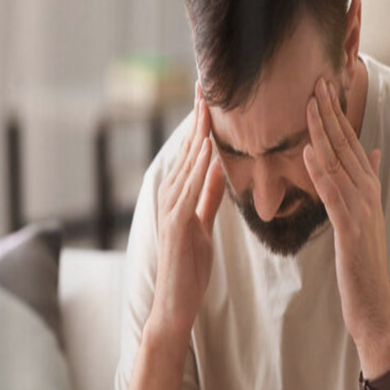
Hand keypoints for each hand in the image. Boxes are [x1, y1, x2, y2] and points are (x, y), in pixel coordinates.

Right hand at [150, 83, 225, 338]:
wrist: (176, 304)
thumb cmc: (189, 268)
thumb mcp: (202, 225)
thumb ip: (207, 198)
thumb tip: (218, 171)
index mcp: (179, 197)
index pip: (193, 155)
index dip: (201, 126)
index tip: (209, 98)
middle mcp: (171, 198)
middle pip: (187, 152)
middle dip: (197, 119)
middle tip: (205, 85)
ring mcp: (171, 211)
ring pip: (187, 165)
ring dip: (197, 135)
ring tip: (207, 106)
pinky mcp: (177, 227)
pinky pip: (189, 192)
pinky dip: (198, 168)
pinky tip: (208, 148)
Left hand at [303, 77, 389, 368]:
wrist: (374, 304)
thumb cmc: (364, 262)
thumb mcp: (365, 217)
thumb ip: (367, 181)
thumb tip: (373, 151)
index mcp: (367, 189)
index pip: (350, 144)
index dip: (336, 115)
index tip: (323, 86)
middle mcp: (367, 193)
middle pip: (347, 145)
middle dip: (331, 111)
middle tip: (316, 78)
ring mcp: (361, 210)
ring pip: (341, 163)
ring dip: (325, 131)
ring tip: (310, 102)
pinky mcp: (351, 229)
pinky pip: (333, 195)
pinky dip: (321, 171)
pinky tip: (308, 151)